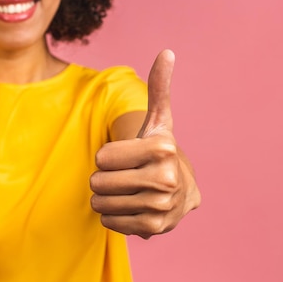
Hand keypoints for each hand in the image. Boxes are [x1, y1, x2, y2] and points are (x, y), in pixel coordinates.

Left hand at [90, 50, 200, 238]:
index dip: (108, 157)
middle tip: (125, 176)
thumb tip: (167, 52)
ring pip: (101, 204)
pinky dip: (114, 217)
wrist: (183, 190)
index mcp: (162, 148)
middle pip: (98, 182)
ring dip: (106, 199)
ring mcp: (161, 206)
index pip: (102, 157)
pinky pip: (110, 223)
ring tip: (128, 191)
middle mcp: (166, 178)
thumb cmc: (160, 151)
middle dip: (104, 179)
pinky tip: (132, 208)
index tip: (127, 156)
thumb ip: (159, 87)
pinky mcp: (154, 229)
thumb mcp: (159, 121)